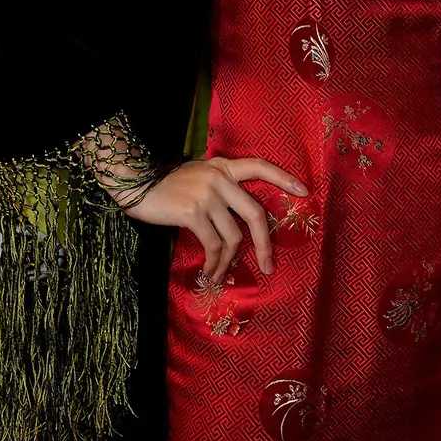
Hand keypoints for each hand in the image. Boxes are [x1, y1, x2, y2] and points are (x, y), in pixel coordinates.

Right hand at [111, 156, 308, 284]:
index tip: (304, 191)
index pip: (259, 166)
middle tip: (269, 265)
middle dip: (265, 242)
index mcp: (223, 166)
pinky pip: (213, 245)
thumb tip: (240, 224)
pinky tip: (209, 273)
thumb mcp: (198, 176)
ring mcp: (207, 194)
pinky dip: (214, 263)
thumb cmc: (168, 185)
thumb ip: (220, 188)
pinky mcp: (193, 212)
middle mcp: (219, 177)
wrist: (136, 183)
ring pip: (233, 236)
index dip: (283, 178)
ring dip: (229, 262)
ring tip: (220, 275)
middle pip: (255, 212)